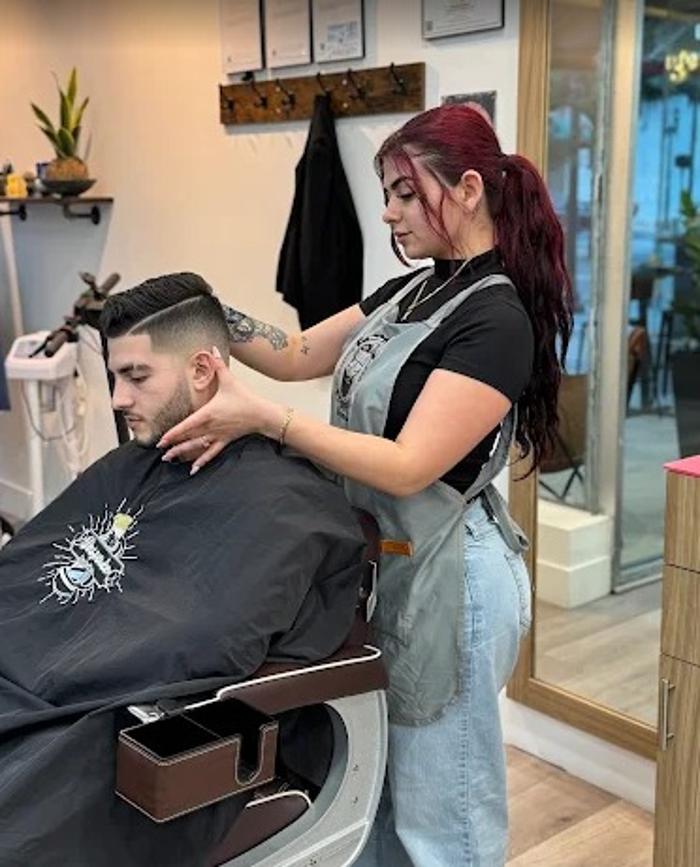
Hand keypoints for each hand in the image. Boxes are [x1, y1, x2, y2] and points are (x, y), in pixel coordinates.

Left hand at [157, 356, 278, 473]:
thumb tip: (211, 348)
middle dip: (173, 447)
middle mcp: (210, 427)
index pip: (187, 425)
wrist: (261, 413)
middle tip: (160, 454)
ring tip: (169, 460)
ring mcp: (217, 436)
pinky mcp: (224, 441)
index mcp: (208, 413)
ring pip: (197, 448)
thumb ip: (218, 364)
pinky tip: (193, 470)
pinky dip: (202, 462)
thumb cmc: (244, 397)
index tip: (161, 440)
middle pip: (189, 439)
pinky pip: (211, 454)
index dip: (173, 434)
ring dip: (182, 454)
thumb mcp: (229, 380)